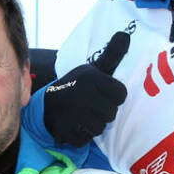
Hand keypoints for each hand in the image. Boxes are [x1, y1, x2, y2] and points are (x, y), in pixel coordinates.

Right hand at [42, 31, 128, 146]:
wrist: (47, 104)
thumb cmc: (78, 87)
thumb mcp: (94, 70)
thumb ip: (112, 55)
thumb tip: (126, 34)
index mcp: (91, 78)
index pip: (121, 95)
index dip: (114, 97)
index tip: (104, 94)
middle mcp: (81, 94)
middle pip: (112, 114)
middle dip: (104, 112)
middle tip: (92, 106)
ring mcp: (70, 113)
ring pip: (99, 128)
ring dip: (93, 126)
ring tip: (83, 116)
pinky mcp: (63, 129)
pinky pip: (84, 140)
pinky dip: (81, 136)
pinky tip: (74, 126)